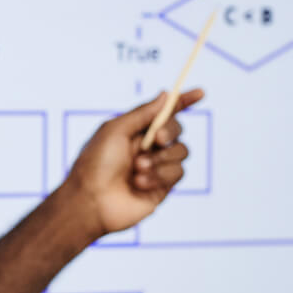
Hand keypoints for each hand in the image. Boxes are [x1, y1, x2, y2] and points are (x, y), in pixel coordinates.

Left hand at [63, 89, 205, 237]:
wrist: (91, 200)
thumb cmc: (95, 164)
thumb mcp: (116, 130)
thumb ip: (143, 113)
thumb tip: (165, 95)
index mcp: (134, 131)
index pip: (163, 113)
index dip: (183, 101)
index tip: (201, 92)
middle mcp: (146, 148)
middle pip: (176, 130)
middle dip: (169, 131)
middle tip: (155, 139)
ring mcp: (156, 167)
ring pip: (181, 151)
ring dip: (160, 158)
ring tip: (137, 168)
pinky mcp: (162, 187)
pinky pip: (178, 172)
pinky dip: (159, 175)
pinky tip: (139, 183)